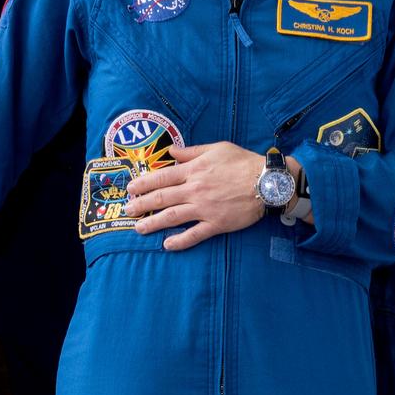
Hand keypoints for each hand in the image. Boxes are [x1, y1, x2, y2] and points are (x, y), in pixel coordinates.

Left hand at [125, 142, 264, 250]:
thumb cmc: (243, 162)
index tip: (131, 188)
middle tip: (127, 210)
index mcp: (194, 170)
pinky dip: (180, 241)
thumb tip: (171, 152)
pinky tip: (167, 245)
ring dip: (153, 223)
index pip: (162, 177)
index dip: (143, 183)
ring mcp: (204, 208)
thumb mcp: (217, 148)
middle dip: (142, 205)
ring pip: (172, 217)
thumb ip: (191, 151)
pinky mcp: (216, 223)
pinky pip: (194, 234)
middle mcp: (195, 189)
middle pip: (162, 198)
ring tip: (139, 228)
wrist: (267, 182)